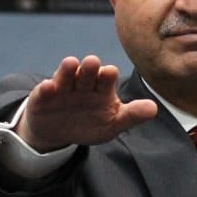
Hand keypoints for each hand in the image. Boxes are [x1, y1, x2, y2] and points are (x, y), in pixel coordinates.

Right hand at [16, 56, 158, 152]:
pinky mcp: (43, 97)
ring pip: (66, 76)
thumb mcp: (112, 124)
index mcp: (102, 89)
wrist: (58, 133)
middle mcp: (83, 84)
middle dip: (90, 68)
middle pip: (88, 73)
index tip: (110, 73)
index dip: (108, 76)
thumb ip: (131, 116)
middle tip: (93, 63)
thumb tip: (154, 108)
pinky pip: (44, 91)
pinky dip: (46, 88)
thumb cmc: (89, 124)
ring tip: (71, 63)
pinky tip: (48, 86)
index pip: (107, 78)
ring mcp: (63, 89)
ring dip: (68, 70)